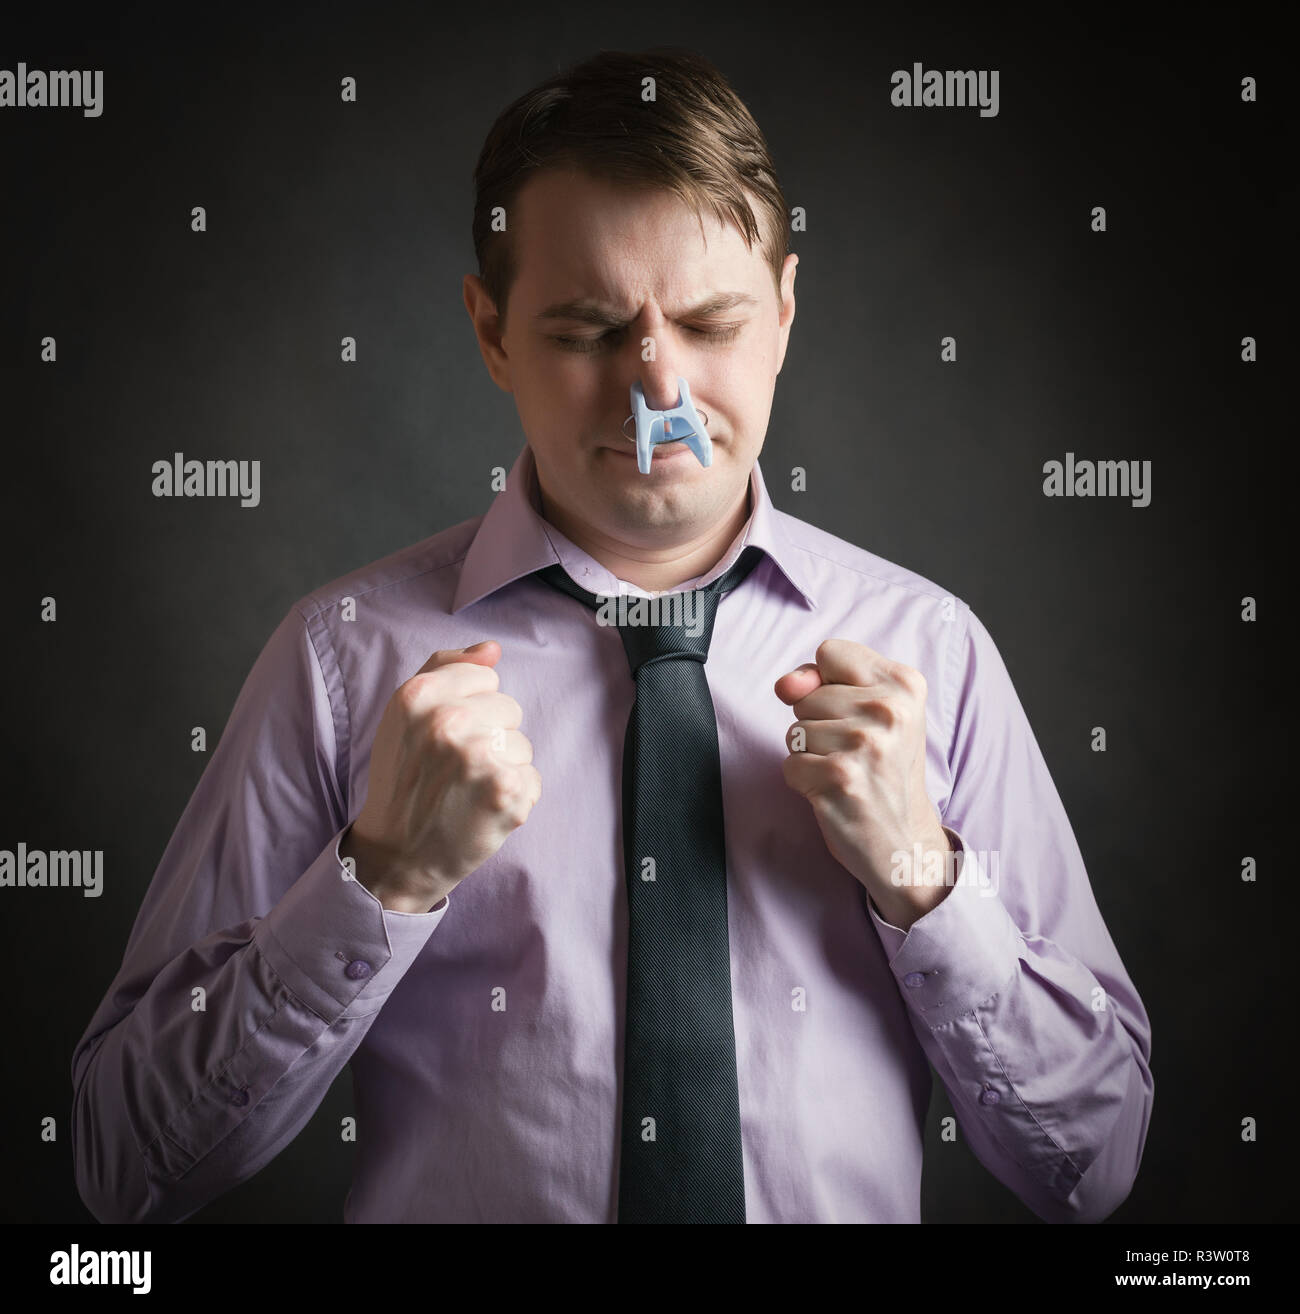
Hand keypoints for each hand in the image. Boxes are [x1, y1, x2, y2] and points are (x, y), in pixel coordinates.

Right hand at [343, 640, 540, 912]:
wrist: (398, 855)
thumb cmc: (404, 780)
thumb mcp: (404, 715)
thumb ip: (445, 669)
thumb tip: (492, 649)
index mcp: (418, 695)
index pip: (486, 677)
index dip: (470, 707)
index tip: (447, 736)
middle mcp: (447, 722)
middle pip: (509, 708)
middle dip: (489, 736)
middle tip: (455, 768)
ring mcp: (478, 758)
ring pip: (522, 743)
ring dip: (502, 767)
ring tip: (467, 790)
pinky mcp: (506, 792)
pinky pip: (532, 777)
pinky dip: (513, 796)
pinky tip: (482, 809)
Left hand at [775, 638, 950, 930]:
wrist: (904, 843)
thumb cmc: (882, 771)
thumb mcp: (870, 713)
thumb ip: (821, 682)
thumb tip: (785, 685)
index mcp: (906, 683)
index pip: (829, 651)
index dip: (825, 683)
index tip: (854, 713)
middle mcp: (891, 709)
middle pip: (807, 695)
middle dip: (819, 725)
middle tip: (857, 754)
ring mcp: (867, 743)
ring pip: (795, 730)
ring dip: (811, 755)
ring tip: (849, 772)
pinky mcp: (842, 777)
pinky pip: (790, 764)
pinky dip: (804, 783)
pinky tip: (837, 793)